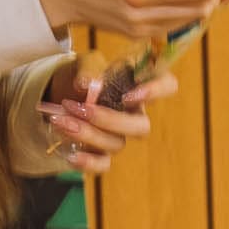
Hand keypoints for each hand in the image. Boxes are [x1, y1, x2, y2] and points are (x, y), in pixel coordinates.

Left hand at [40, 71, 175, 173]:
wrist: (63, 90)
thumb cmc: (84, 74)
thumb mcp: (85, 63)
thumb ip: (88, 69)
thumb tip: (85, 84)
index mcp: (139, 85)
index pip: (168, 85)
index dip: (157, 92)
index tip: (130, 95)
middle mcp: (134, 113)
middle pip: (141, 127)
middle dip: (111, 120)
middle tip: (83, 109)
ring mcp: (119, 135)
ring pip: (117, 144)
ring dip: (87, 133)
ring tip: (61, 120)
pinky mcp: (101, 152)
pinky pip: (103, 165)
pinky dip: (88, 163)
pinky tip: (71, 155)